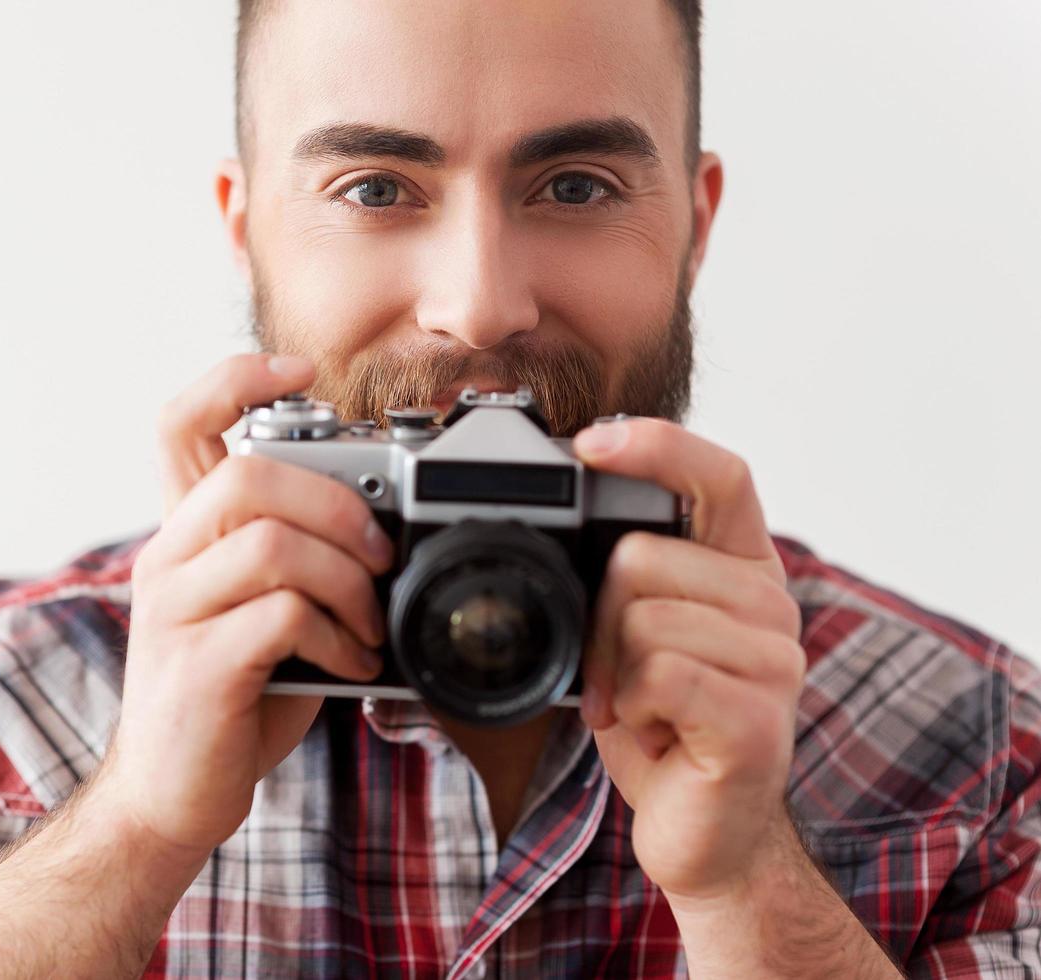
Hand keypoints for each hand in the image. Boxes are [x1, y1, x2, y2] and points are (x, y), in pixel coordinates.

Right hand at [104, 353, 393, 857]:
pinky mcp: (197, 666)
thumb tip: (385, 529)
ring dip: (349, 581)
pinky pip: (283, 615)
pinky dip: (339, 636)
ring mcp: (174, 612)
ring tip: (370, 622)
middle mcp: (167, 560)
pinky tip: (353, 664)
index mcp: (182, 536)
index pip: (181, 423)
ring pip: (273, 543)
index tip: (301, 370)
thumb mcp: (255, 611)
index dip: (236, 378)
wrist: (169, 794)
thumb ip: (293, 559)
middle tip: (378, 553)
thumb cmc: (227, 697)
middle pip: (248, 474)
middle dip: (339, 504)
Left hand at [572, 417, 806, 902]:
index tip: (589, 443)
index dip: (659, 444)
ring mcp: (775, 662)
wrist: (702, 831)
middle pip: (644, 554)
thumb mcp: (639, 631)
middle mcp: (770, 604)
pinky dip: (633, 708)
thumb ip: (630, 570)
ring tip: (641, 709)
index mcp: (743, 569)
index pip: (723, 474)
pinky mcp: (758, 719)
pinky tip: (655, 733)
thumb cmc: (663, 724)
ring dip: (614, 673)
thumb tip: (573, 497)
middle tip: (613, 674)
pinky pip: (660, 675)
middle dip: (597, 618)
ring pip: (642, 618)